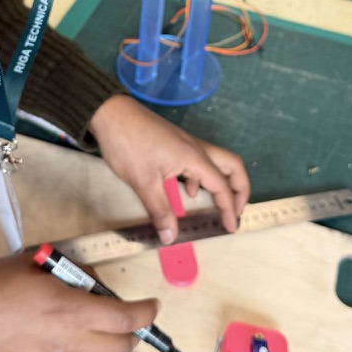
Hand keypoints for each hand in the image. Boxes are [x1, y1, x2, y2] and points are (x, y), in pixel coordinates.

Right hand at [0, 252, 158, 351]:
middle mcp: (69, 343)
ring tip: (107, 340)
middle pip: (121, 349)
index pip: (126, 318)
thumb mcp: (38, 262)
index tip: (151, 306)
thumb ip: (73, 272)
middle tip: (129, 321)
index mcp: (70, 310)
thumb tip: (94, 285)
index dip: (146, 312)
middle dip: (133, 334)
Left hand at [88, 94, 249, 244]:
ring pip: (216, 162)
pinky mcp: (175, 143)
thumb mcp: (144, 183)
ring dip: (221, 183)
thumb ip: (160, 210)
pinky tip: (187, 192)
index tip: (231, 228)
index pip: (222, 186)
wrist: (112, 114)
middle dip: (240, 189)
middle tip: (237, 210)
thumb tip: (170, 237)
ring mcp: (186, 144)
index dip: (230, 209)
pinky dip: (200, 178)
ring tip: (215, 205)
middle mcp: (197, 149)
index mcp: (195, 158)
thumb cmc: (129, 146)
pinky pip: (198, 162)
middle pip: (233, 166)